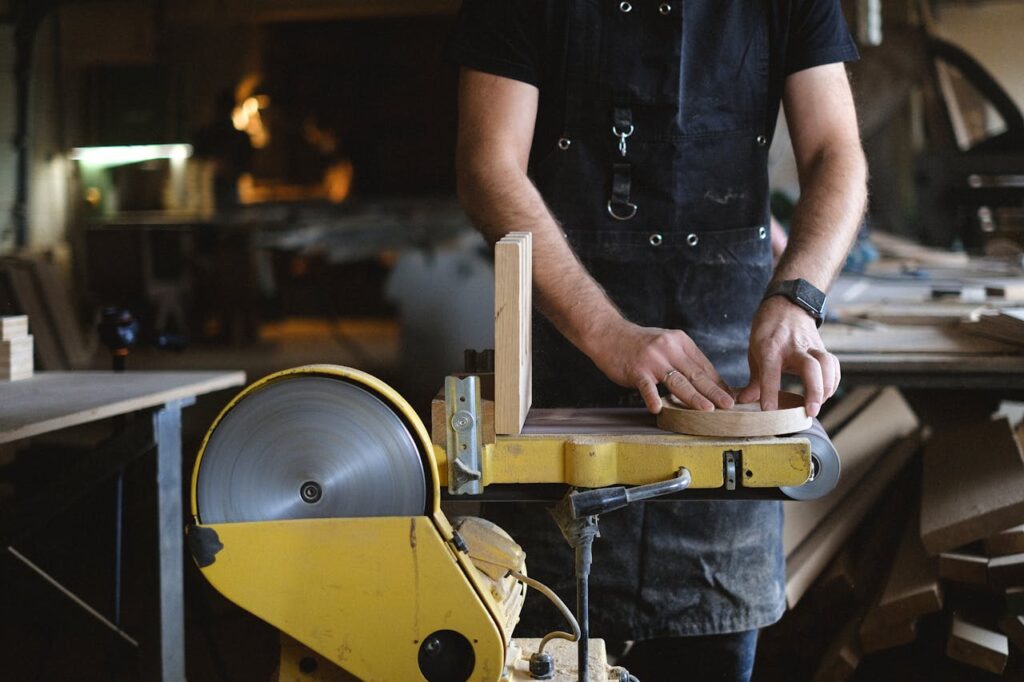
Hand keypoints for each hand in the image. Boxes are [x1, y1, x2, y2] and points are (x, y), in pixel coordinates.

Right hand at [583, 319, 734, 413]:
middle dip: (715, 392)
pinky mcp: (636, 369)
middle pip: (696, 374)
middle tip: (729, 405)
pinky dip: (652, 397)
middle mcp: (669, 349)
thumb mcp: (665, 343)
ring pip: (678, 381)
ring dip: (694, 397)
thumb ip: (682, 359)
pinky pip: (646, 386)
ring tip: (707, 410)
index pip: (704, 366)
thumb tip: (703, 380)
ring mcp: (653, 360)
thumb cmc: (637, 343)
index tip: (730, 396)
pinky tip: (658, 409)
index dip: (718, 383)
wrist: (608, 333)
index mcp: (680, 341)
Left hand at [737, 296, 839, 417]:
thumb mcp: (754, 352)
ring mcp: (810, 345)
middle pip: (810, 367)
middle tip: (811, 412)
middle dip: (813, 391)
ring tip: (819, 405)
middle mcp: (793, 346)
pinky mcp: (822, 347)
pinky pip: (833, 364)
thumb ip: (754, 380)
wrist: (787, 305)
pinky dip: (833, 380)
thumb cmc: (768, 332)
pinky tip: (827, 393)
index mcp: (770, 348)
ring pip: (826, 364)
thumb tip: (744, 401)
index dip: (770, 392)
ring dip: (827, 387)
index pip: (770, 372)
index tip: (770, 411)